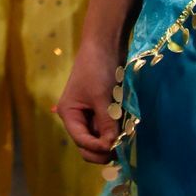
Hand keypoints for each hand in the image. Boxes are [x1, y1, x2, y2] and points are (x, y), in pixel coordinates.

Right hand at [57, 36, 122, 161]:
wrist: (105, 45)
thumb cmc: (97, 69)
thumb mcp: (101, 98)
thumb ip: (106, 125)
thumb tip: (112, 147)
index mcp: (69, 114)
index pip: (81, 141)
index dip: (97, 147)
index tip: (116, 145)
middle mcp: (77, 118)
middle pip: (87, 145)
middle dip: (103, 150)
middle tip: (121, 148)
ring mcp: (90, 115)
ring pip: (99, 139)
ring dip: (112, 141)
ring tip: (126, 137)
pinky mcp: (103, 111)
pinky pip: (108, 129)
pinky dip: (116, 132)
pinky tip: (126, 130)